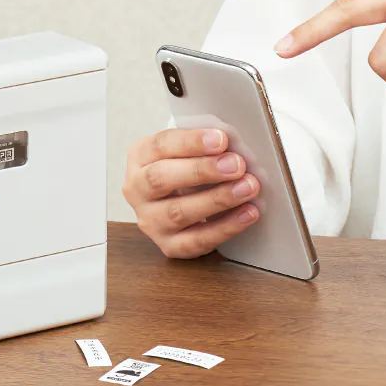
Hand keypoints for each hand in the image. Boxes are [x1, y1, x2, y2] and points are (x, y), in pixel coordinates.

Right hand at [123, 128, 260, 258]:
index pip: (161, 145)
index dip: (191, 142)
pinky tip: (248, 213)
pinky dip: (225, 227)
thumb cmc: (188, 169)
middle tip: (236, 165)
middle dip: (202, 170)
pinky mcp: (168, 246)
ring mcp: (150, 221)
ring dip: (217, 199)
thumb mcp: (188, 150)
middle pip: (161, 179)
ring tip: (248, 187)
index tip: (221, 139)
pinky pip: (196, 241)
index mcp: (140, 157)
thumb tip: (233, 147)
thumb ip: (204, 146)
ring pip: (178, 212)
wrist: (179, 203)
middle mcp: (137, 190)